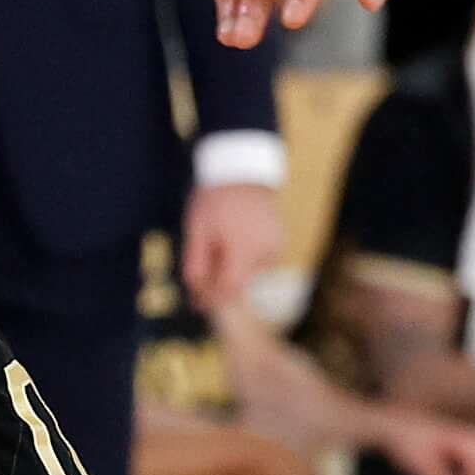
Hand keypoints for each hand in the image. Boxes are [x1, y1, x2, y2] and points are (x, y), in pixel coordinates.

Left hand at [180, 177, 282, 324]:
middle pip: (240, 283)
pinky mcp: (278, 242)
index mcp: (246, 248)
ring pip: (249, 274)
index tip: (195, 304)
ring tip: (212, 254)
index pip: (231, 288)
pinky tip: (228, 246)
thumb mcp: (198, 229)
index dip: (213, 299)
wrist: (243, 170)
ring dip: (229, 273)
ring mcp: (275, 247)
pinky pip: (257, 263)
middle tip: (196, 285)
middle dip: (218, 286)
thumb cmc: (216, 198)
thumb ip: (197, 263)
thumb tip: (196, 291)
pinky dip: (241, 262)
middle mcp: (266, 251)